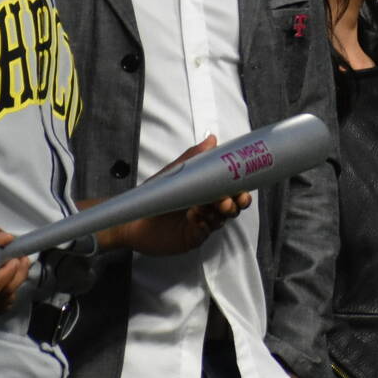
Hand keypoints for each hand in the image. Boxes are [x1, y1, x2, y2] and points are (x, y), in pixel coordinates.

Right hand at [0, 225, 31, 321]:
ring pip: (0, 306)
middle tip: (22, 262)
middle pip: (0, 297)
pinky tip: (8, 287)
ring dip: (14, 288)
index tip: (16, 258)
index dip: (10, 273)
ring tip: (17, 272)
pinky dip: (5, 300)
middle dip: (18, 277)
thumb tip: (10, 239)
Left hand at [113, 135, 252, 256]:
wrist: (134, 218)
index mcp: (207, 192)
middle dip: (236, 203)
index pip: (230, 191)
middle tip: (234, 200)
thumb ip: (194, 156)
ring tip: (213, 206)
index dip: (240, 190)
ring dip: (221, 212)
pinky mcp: (193, 237)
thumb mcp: (175, 172)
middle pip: (232, 207)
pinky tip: (197, 218)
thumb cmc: (155, 195)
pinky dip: (205, 224)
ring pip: (221, 219)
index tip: (243, 188)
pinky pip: (206, 232)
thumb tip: (212, 139)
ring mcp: (202, 224)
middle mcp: (207, 208)